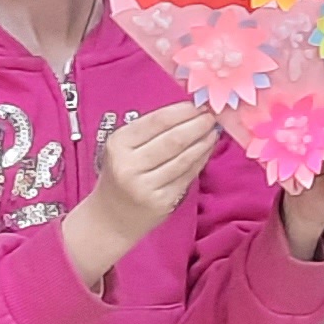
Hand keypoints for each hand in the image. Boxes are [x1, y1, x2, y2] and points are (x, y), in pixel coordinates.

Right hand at [61, 105, 221, 290]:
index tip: (199, 104)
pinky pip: (187, 176)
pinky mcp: (162, 202)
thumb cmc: (120, 177)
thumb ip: (150, 131)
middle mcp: (129, 165)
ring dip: (203, 142)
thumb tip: (189, 112)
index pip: (156, 121)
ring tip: (214, 131)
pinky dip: (200, 160)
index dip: (182, 111)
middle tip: (213, 115)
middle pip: (173, 139)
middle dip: (197, 125)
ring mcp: (146, 186)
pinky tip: (207, 150)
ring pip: (183, 158)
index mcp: (118, 144)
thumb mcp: (123, 149)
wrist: (109, 218)